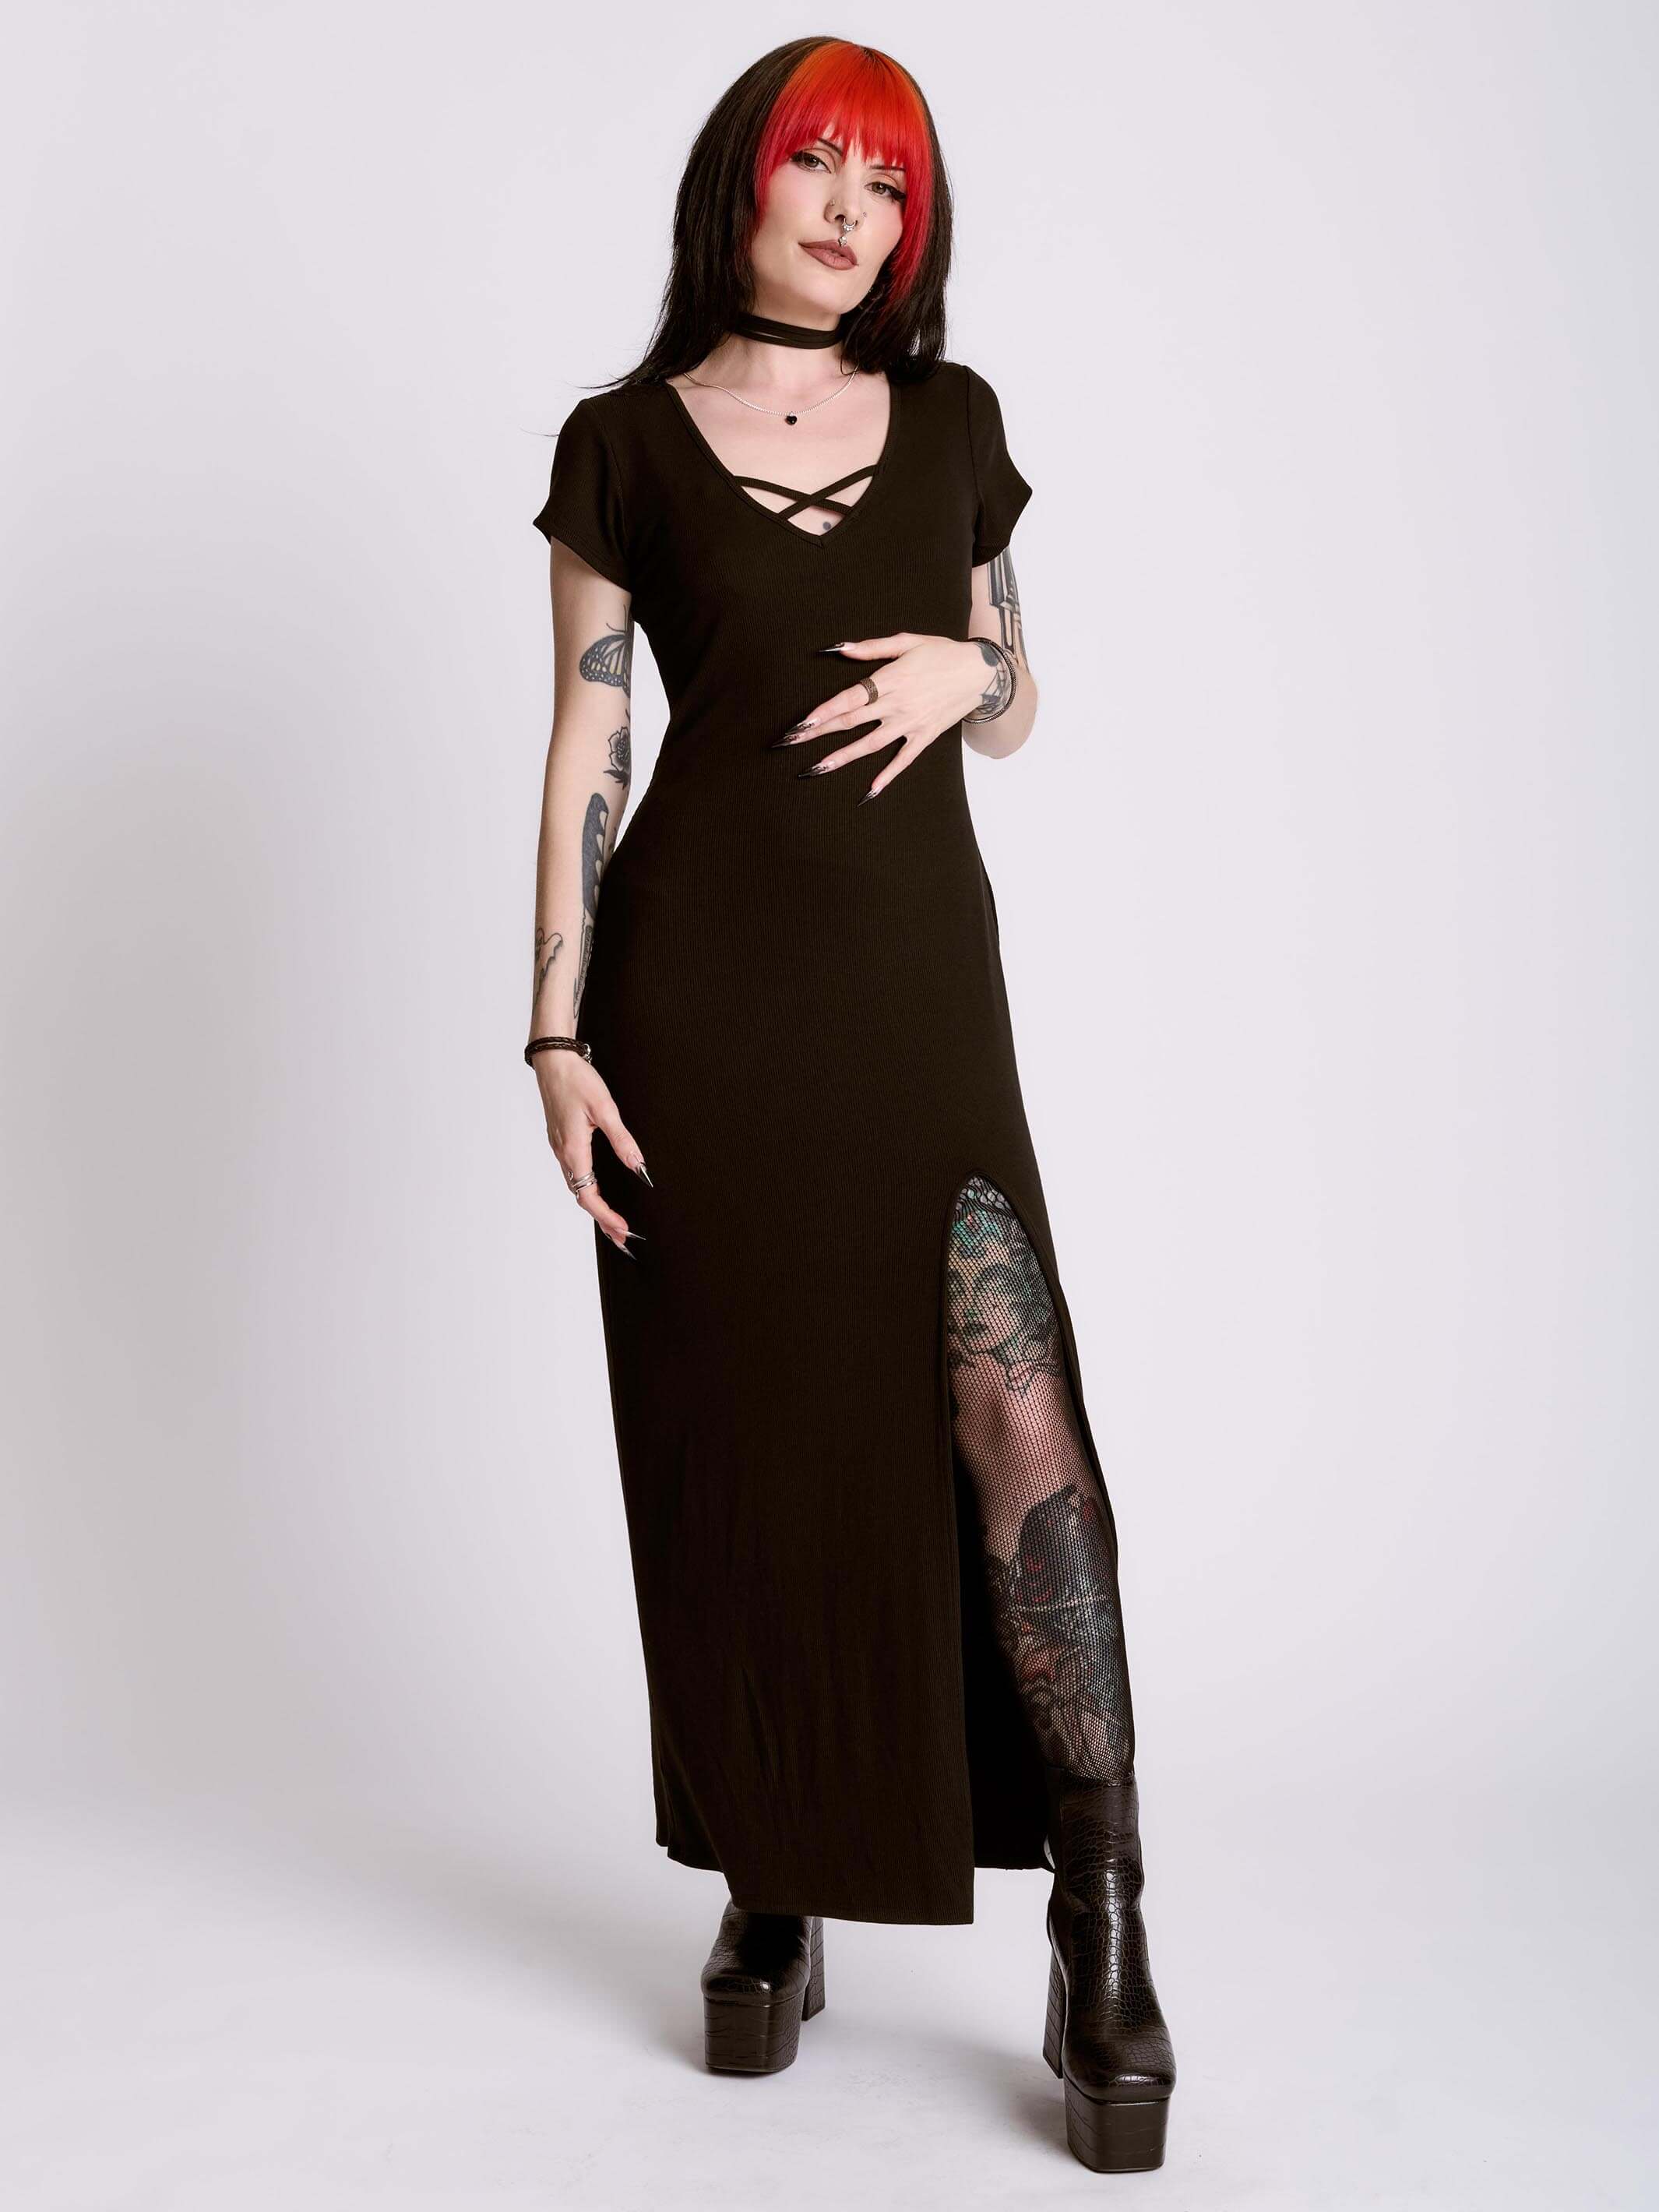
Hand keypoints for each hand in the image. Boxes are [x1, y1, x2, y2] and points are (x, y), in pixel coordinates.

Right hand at [533, 1050, 649, 1253]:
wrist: (552, 1060)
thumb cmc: (577, 1080)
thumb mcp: (605, 1109)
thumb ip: (623, 1141)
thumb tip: (640, 1169)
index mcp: (573, 1150)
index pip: (589, 1196)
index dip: (606, 1216)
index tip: (624, 1231)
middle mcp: (563, 1154)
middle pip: (582, 1197)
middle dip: (603, 1220)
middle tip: (623, 1239)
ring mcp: (560, 1148)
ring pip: (577, 1186)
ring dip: (596, 1207)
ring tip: (614, 1223)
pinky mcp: (561, 1140)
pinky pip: (575, 1174)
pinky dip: (588, 1190)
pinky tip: (599, 1192)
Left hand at [775, 632, 995, 798]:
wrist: (981, 672)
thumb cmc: (943, 653)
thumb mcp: (908, 641)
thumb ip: (873, 648)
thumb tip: (842, 649)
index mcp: (890, 679)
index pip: (849, 698)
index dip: (824, 711)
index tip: (801, 722)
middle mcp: (897, 704)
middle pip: (851, 721)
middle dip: (820, 732)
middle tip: (793, 743)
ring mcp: (911, 723)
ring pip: (871, 744)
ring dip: (843, 756)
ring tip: (818, 767)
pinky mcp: (925, 736)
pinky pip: (904, 759)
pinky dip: (888, 774)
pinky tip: (871, 789)